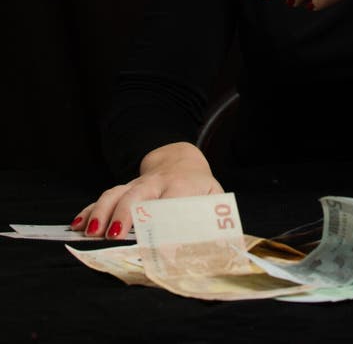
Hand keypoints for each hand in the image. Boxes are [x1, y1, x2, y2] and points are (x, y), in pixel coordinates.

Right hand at [69, 142, 222, 239]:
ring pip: (117, 192)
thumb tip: (220, 247)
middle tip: (115, 236)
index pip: (172, 203)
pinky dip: (90, 209)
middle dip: (126, 213)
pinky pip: (105, 196)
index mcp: (183, 187)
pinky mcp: (124, 188)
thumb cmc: (199, 188)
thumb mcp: (213, 198)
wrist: (181, 160)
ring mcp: (138, 184)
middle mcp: (157, 184)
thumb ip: (214, 219)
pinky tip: (78, 224)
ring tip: (92, 232)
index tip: (158, 246)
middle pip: (139, 193)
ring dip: (103, 211)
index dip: (164, 223)